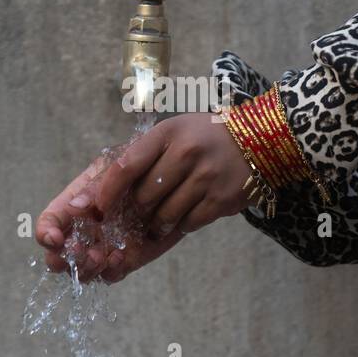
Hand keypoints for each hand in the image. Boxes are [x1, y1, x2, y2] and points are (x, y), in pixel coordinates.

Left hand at [35, 114, 253, 283]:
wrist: (260, 139)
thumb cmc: (206, 136)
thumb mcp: (174, 131)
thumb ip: (144, 154)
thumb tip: (103, 190)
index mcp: (167, 133)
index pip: (127, 165)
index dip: (108, 191)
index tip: (97, 207)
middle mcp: (186, 153)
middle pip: (144, 196)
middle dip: (136, 210)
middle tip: (135, 214)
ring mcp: (206, 177)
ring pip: (165, 215)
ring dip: (156, 223)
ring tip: (157, 221)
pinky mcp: (221, 199)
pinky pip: (189, 223)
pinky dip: (181, 225)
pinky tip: (184, 216)